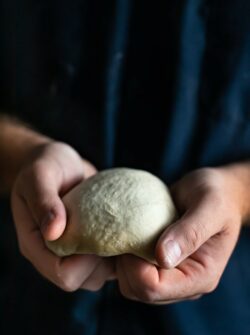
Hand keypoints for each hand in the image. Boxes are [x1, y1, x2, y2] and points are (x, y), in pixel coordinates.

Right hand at [12, 141, 114, 290]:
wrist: (60, 162)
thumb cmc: (46, 165)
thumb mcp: (40, 175)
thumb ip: (43, 201)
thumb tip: (54, 233)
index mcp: (36, 244)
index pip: (60, 273)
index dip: (82, 262)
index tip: (96, 233)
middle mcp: (55, 253)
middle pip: (83, 279)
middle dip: (102, 261)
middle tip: (113, 231)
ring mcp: (75, 250)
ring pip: (100, 273)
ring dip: (114, 257)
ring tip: (122, 228)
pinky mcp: (92, 242)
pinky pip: (110, 259)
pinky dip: (121, 248)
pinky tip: (128, 227)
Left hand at [116, 168, 242, 303]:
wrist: (215, 190)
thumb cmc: (216, 195)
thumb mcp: (210, 206)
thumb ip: (191, 232)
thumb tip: (163, 258)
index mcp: (200, 277)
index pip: (154, 288)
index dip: (135, 266)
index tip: (134, 236)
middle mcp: (182, 282)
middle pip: (137, 290)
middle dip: (125, 264)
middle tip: (128, 231)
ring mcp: (168, 274)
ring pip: (129, 282)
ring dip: (122, 259)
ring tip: (128, 231)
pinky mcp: (156, 264)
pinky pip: (128, 270)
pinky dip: (121, 254)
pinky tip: (125, 233)